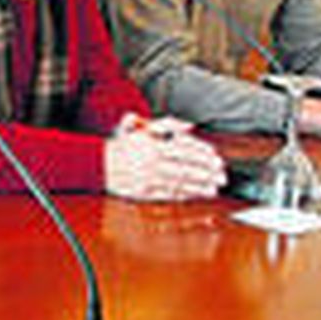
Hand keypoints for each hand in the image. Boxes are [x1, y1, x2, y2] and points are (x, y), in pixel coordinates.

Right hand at [104, 117, 225, 200]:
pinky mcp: (144, 193)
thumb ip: (168, 125)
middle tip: (221, 176)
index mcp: (153, 145)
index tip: (216, 159)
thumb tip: (190, 126)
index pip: (185, 150)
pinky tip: (195, 195)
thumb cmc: (124, 146)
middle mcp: (152, 163)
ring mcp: (148, 179)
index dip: (203, 155)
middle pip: (186, 168)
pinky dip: (185, 195)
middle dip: (207, 173)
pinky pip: (168, 195)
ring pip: (180, 183)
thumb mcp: (143, 128)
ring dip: (200, 187)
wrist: (99, 164)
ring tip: (214, 188)